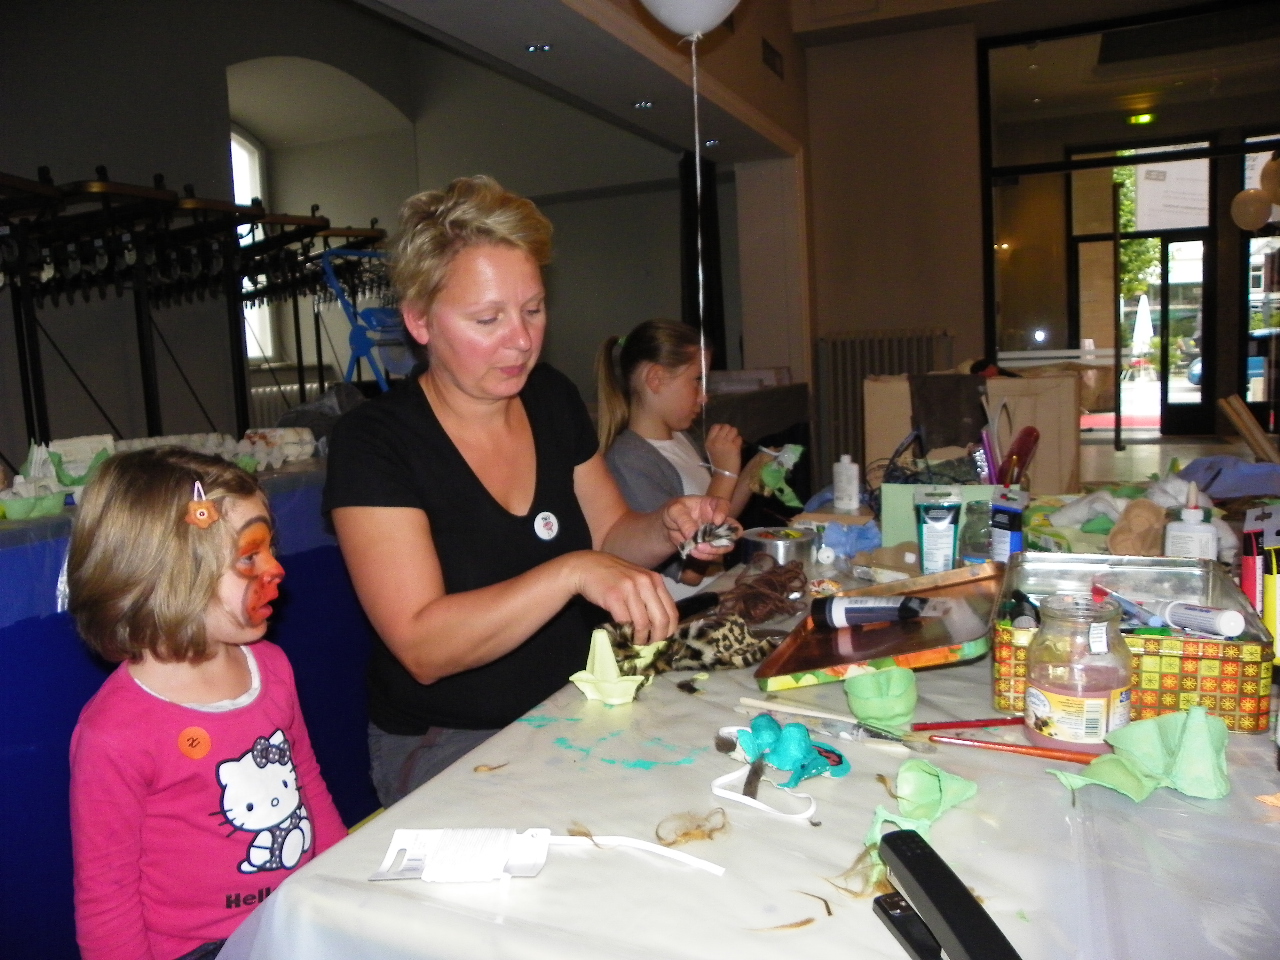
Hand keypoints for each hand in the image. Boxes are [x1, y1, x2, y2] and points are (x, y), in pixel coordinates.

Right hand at [562, 551, 676, 644]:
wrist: (586, 566)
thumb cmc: (613, 576)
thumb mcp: (637, 581)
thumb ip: (650, 597)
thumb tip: (660, 625)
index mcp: (655, 580)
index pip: (672, 612)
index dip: (669, 631)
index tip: (662, 641)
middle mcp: (646, 582)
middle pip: (661, 620)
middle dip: (657, 638)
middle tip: (650, 647)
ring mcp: (630, 588)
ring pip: (644, 623)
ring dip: (640, 639)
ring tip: (636, 644)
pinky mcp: (614, 596)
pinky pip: (625, 621)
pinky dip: (626, 633)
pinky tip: (624, 636)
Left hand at [661, 496, 739, 560]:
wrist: (667, 527)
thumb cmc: (674, 511)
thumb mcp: (674, 510)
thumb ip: (684, 520)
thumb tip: (693, 534)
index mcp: (711, 505)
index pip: (724, 505)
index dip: (724, 513)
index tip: (717, 521)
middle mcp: (718, 520)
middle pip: (733, 530)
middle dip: (724, 539)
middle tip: (708, 543)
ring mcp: (715, 535)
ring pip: (726, 545)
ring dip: (713, 550)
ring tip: (696, 549)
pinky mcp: (710, 547)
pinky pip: (713, 554)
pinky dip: (704, 556)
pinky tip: (693, 552)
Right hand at [704, 423, 742, 475]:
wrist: (724, 474)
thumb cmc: (718, 462)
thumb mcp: (711, 449)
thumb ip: (716, 439)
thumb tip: (725, 431)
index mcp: (709, 441)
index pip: (715, 426)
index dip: (721, 427)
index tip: (724, 433)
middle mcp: (716, 441)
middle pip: (726, 426)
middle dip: (730, 430)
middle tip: (730, 438)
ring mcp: (726, 443)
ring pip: (734, 430)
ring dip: (735, 435)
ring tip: (734, 442)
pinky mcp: (734, 447)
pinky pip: (739, 438)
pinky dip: (739, 441)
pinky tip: (737, 447)